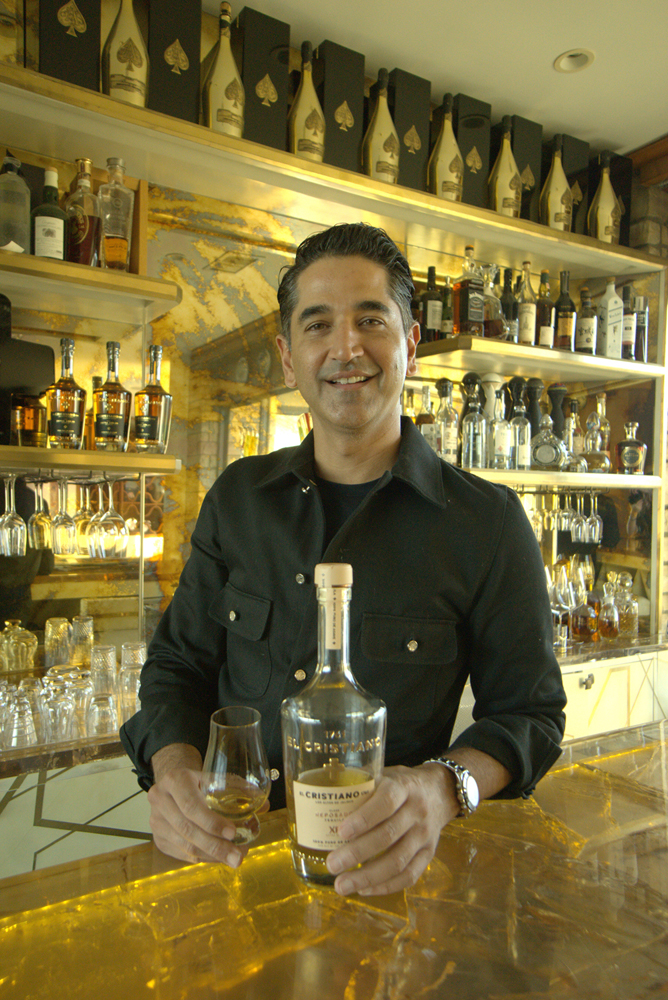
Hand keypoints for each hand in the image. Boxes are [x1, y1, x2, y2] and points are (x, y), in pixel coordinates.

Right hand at [147, 744, 249, 866]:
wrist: (172, 784)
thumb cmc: (198, 781)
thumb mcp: (215, 777)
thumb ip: (239, 790)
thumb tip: (265, 806)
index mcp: (174, 780)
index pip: (191, 805)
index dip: (211, 822)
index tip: (232, 833)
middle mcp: (160, 800)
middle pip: (188, 829)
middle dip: (215, 846)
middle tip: (237, 857)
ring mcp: (156, 822)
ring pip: (185, 845)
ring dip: (212, 856)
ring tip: (234, 859)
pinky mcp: (158, 839)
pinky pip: (182, 854)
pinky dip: (202, 858)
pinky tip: (218, 857)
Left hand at [325, 762, 458, 896]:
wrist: (440, 791)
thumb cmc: (402, 784)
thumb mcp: (386, 775)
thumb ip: (362, 785)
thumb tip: (324, 798)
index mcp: (404, 787)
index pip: (385, 803)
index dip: (364, 819)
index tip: (341, 832)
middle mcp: (416, 812)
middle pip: (388, 836)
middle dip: (357, 853)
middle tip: (332, 865)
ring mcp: (425, 835)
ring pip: (398, 861)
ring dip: (368, 877)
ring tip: (342, 885)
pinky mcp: (429, 854)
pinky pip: (409, 876)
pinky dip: (385, 886)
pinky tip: (364, 889)